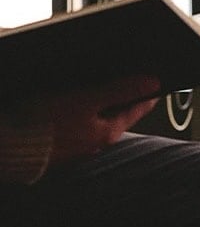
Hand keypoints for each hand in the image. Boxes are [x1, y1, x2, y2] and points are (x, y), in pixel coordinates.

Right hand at [43, 75, 160, 163]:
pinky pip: (76, 122)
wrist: (12, 144)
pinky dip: (80, 110)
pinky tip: (72, 101)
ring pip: (96, 119)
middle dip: (124, 98)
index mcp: (107, 133)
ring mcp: (78, 144)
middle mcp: (96, 142)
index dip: (147, 94)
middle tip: (132, 82)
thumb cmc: (47, 125)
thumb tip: (152, 83)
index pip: (136, 110)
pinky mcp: (60, 142)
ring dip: (100, 103)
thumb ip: (120, 91)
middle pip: (117, 115)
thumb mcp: (87, 100)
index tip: (157, 83)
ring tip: (102, 87)